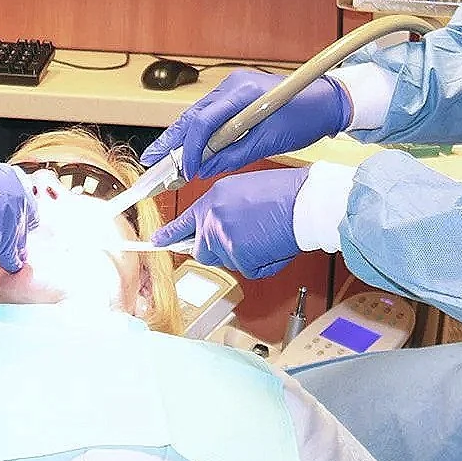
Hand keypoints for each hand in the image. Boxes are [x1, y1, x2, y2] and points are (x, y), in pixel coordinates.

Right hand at [141, 70, 349, 180]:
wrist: (326, 99)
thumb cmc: (305, 119)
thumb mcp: (269, 143)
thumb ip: (233, 155)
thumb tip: (205, 169)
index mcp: (242, 94)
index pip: (203, 122)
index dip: (190, 149)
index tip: (185, 171)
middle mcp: (232, 85)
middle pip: (192, 115)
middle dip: (171, 141)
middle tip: (151, 160)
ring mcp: (233, 85)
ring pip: (198, 114)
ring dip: (183, 137)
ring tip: (163, 157)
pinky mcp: (237, 90)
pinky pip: (210, 112)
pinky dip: (199, 130)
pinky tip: (189, 146)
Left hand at [154, 168, 304, 279]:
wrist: (305, 201)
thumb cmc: (284, 193)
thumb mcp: (243, 190)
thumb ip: (223, 209)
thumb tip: (216, 226)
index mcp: (213, 199)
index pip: (184, 222)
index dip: (169, 235)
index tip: (156, 242)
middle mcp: (212, 218)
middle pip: (203, 250)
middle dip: (219, 251)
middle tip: (245, 239)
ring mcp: (223, 237)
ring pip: (227, 261)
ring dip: (244, 256)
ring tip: (265, 236)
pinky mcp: (238, 255)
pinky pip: (247, 270)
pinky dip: (261, 265)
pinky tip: (272, 245)